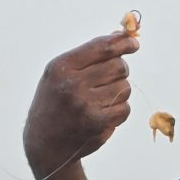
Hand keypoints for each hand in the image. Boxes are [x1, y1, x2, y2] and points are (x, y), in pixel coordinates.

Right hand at [23, 33, 138, 178]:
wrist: (45, 141)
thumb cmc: (56, 101)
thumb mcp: (61, 73)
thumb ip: (89, 56)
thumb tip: (121, 38)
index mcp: (61, 67)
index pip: (101, 48)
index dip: (122, 43)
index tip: (133, 43)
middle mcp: (72, 85)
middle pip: (118, 67)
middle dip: (120, 70)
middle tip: (111, 77)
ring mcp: (86, 105)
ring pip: (125, 88)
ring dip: (120, 91)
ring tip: (101, 98)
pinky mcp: (98, 123)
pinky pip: (125, 108)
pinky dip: (120, 109)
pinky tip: (104, 112)